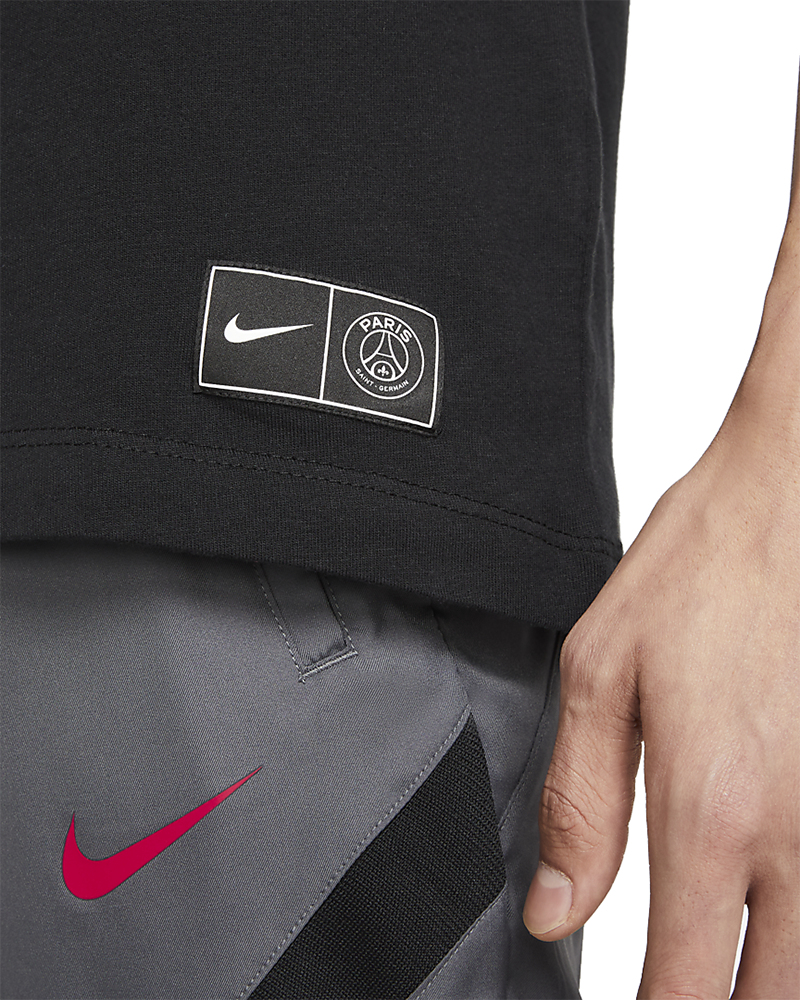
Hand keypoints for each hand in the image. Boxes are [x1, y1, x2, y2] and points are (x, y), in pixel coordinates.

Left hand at [522, 389, 799, 997]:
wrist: (789, 499)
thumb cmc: (698, 572)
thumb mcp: (599, 675)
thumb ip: (578, 806)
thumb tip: (556, 910)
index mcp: (707, 811)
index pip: (683, 985)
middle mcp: (794, 834)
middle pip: (769, 997)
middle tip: (674, 981)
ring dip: (768, 977)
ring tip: (717, 954)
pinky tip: (767, 897)